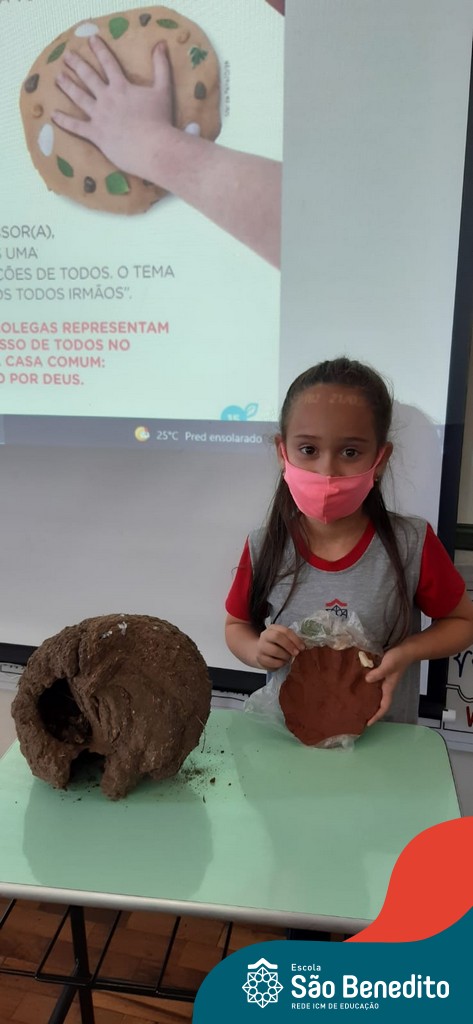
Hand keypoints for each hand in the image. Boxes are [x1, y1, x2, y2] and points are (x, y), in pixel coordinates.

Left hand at [52, 36, 173, 179]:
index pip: (108, 63)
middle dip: (77, 64)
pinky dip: (64, 121)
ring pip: (79, 97)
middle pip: (88, 77)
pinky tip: (54, 115)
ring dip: (68, 86)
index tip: (91, 39)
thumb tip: (161, 44)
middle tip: (67, 56)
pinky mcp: (96, 135)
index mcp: (121, 87)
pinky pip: (76, 126)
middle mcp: (107, 98)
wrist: (153, 147)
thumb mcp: (163, 89)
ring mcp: (99, 116)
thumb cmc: (160, 120)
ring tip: (58, 78)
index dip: (99, 50)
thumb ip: (161, 66)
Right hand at [255, 625, 304, 670]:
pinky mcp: (260, 658)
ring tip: (288, 658)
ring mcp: (261, 647)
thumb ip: (292, 639)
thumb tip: (303, 645)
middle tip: (296, 653)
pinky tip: (282, 662)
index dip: (295, 639)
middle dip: (289, 646)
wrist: (261, 653)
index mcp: (273, 628)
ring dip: (285, 656)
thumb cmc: (277, 645)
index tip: (302, 647)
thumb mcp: (284, 639)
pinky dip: (280, 663)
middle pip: (277, 637)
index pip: (285, 630)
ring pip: (275, 650)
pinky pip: (272, 662)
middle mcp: (265, 635)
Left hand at [364, 646, 412, 725]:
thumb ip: (378, 673)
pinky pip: (371, 683)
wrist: (406, 649)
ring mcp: (383, 680)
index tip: (368, 724)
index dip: (377, 716)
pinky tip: (356, 684)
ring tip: (353, 701)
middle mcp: (385, 686)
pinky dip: (364, 686)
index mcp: (389, 688)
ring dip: (365, 698)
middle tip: (357, 715)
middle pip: (378, 702)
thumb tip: (366, 680)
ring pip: (373, 693)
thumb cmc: (399, 658)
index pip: (384, 707)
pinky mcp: (380, 673)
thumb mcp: (388, 666)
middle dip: (370, 710)